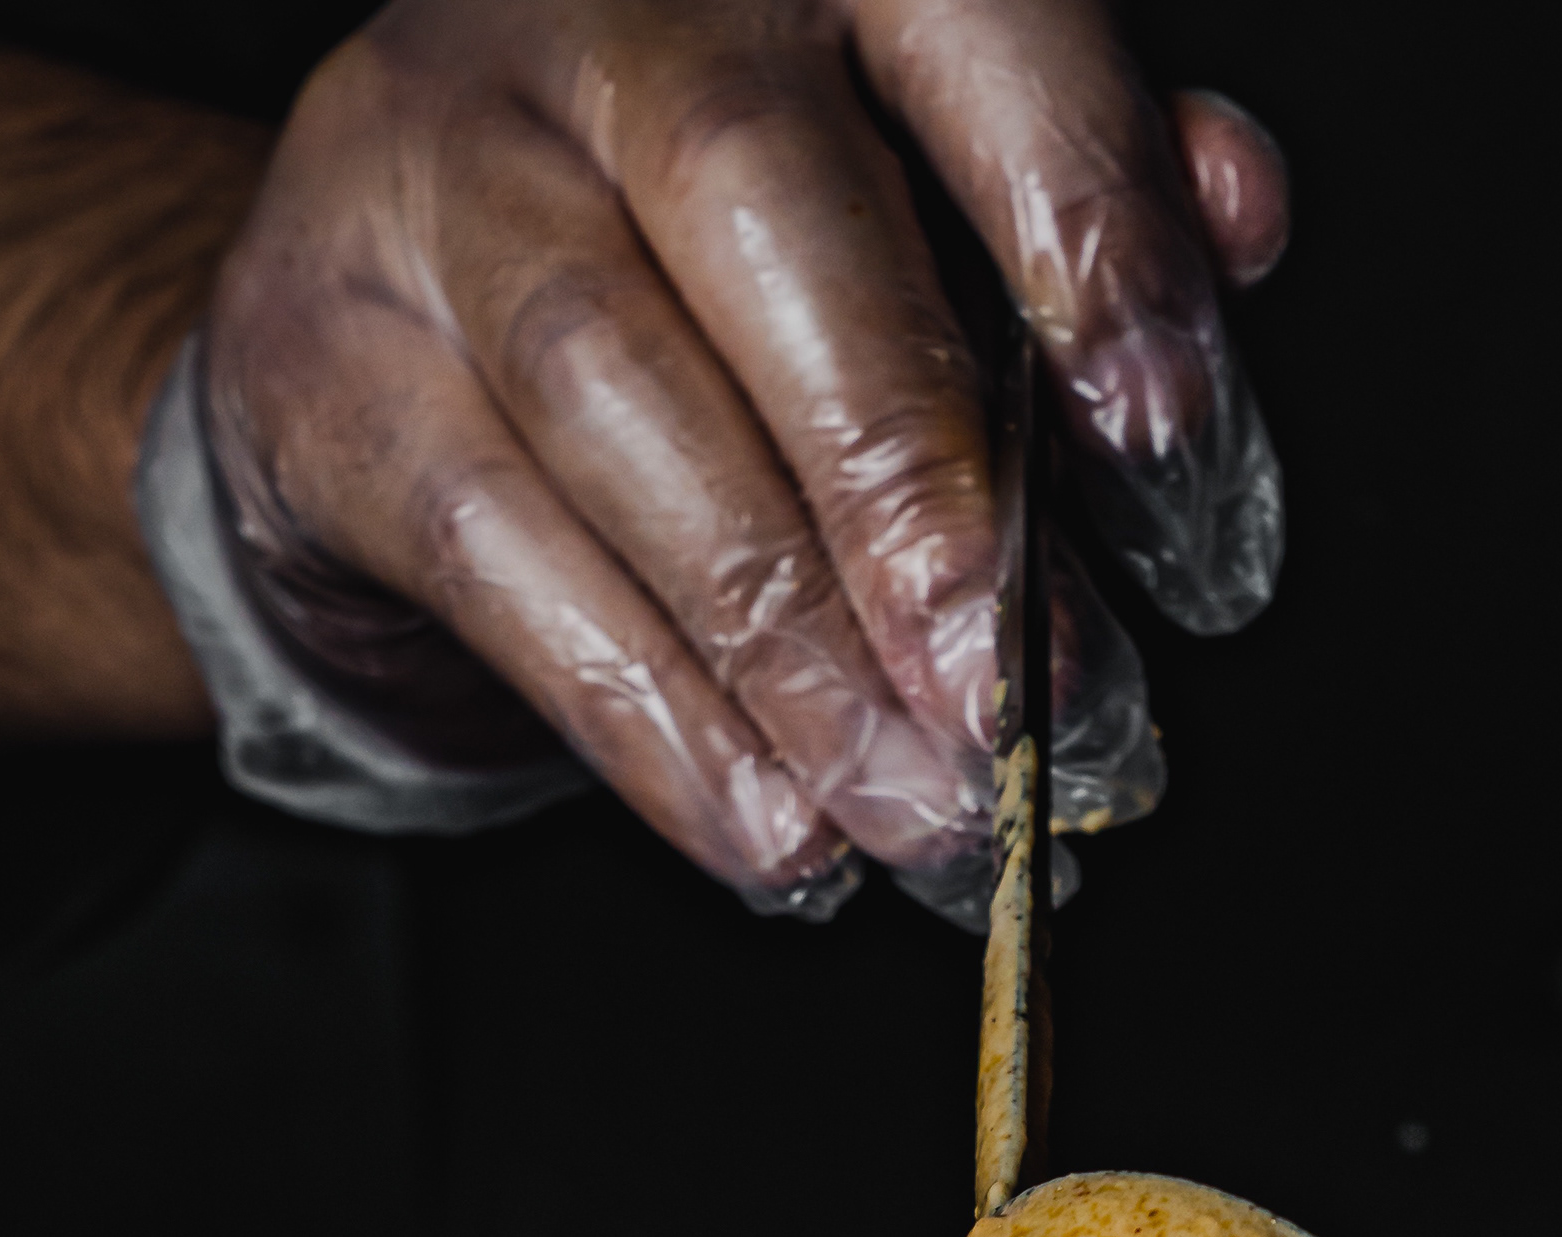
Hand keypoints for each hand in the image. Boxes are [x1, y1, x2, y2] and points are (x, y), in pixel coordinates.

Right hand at [203, 0, 1287, 900]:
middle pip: (763, 216)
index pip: (967, 26)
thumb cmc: (710, 256)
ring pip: (620, 403)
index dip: (1084, 235)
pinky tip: (776, 830)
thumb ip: (1069, 195)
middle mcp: (602, 9)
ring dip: (796, 656)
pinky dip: (655, 722)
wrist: (386, 296)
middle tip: (1024, 707)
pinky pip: (497, 557)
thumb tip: (1237, 215)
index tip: (1171, 458)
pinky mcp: (324, 353)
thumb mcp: (909, 189)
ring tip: (924, 813)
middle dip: (914, 489)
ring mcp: (430, 164)